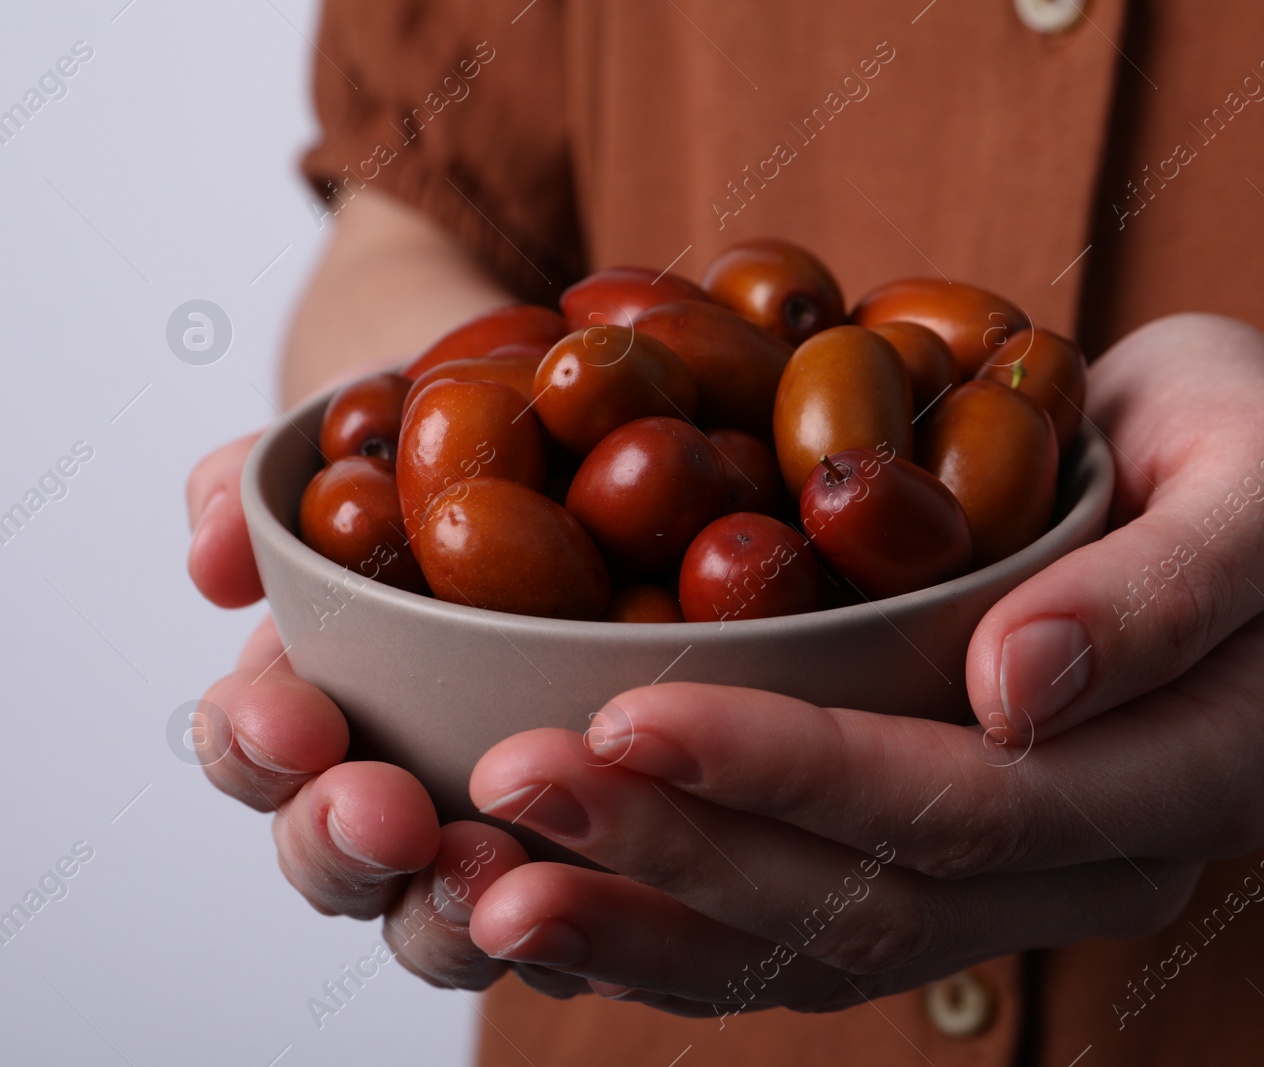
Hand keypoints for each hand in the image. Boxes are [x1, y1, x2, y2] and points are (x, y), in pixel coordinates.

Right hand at [186, 433, 561, 993]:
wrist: (613, 458)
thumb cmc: (475, 458)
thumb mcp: (374, 435)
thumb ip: (265, 484)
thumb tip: (212, 559)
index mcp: (322, 694)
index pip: (255, 745)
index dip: (256, 744)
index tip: (296, 719)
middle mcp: (390, 779)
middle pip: (330, 854)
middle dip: (339, 842)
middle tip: (387, 815)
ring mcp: (479, 831)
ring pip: (430, 916)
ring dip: (440, 908)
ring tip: (486, 868)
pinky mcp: (582, 861)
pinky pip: (557, 927)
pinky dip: (555, 929)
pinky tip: (585, 914)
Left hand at [462, 313, 1263, 1013]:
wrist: (1237, 478)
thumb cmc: (1246, 448)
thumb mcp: (1256, 476)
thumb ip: (1162, 592)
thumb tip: (1014, 690)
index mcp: (1191, 780)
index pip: (968, 806)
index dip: (795, 773)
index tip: (628, 712)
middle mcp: (1101, 866)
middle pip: (870, 900)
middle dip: (678, 853)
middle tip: (506, 793)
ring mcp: (1020, 883)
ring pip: (818, 948)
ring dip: (648, 923)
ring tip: (482, 889)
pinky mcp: (944, 861)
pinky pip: (803, 927)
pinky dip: (674, 926)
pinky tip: (556, 898)